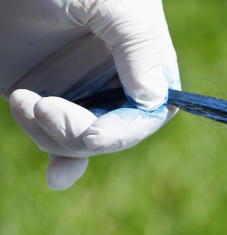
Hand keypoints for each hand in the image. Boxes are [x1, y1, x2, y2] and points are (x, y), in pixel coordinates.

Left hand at [1, 0, 178, 189]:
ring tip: (24, 100)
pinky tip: (57, 177)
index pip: (150, 112)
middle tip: (45, 107)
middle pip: (114, 135)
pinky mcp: (44, 96)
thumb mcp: (115, 4)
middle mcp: (115, 80)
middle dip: (81, 133)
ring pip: (81, 142)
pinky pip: (58, 142)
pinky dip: (62, 162)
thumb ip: (139, 47)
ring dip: (51, 134)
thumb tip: (154, 102)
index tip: (95, 134)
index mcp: (143, 59)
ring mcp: (79, 91)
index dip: (125, 131)